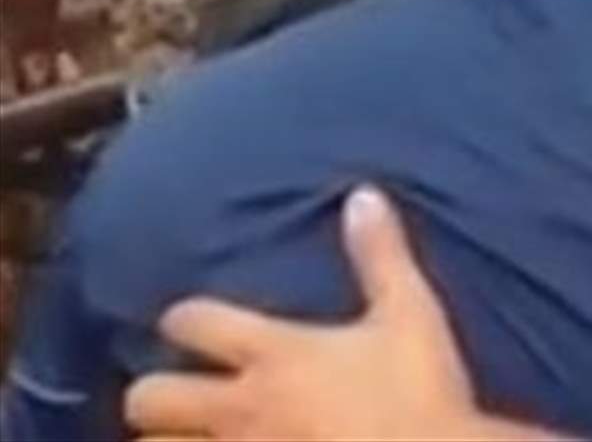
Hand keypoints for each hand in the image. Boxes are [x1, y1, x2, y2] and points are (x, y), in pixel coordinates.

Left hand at [125, 186, 543, 440]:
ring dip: (168, 441)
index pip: (193, 321)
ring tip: (189, 437)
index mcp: (276, 353)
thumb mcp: (411, 314)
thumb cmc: (422, 394)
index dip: (184, 317)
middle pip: (150, 398)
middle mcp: (242, 408)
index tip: (192, 321)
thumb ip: (381, 255)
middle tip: (178, 392)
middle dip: (154, 393)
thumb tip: (362, 194)